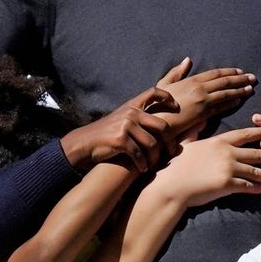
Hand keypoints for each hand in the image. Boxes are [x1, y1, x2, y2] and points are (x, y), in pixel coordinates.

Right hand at [60, 86, 177, 172]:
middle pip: (162, 125)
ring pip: (152, 144)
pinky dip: (143, 164)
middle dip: (169, 141)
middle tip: (172, 151)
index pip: (153, 92)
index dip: (167, 97)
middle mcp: (130, 113)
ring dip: (155, 158)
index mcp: (132, 105)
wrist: (84, 142)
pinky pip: (139, 154)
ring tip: (154, 165)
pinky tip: (143, 169)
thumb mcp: (120, 118)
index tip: (176, 106)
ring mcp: (126, 126)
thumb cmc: (105, 133)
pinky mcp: (121, 140)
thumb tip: (162, 125)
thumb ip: (138, 117)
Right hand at [151, 126, 260, 207]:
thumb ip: (195, 132)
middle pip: (257, 152)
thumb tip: (198, 121)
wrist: (171, 185)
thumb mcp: (186, 144)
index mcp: (219, 141)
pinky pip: (247, 185)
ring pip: (256, 170)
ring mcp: (228, 168)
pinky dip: (257, 187)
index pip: (245, 134)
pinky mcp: (228, 184)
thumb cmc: (175, 165)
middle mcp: (227, 152)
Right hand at [156, 58, 255, 135]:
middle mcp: (199, 88)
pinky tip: (239, 100)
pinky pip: (221, 106)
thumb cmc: (157, 104)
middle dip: (240, 79)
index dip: (229, 71)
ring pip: (226, 93)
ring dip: (240, 90)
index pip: (215, 73)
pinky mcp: (203, 113)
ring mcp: (202, 100)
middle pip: (225, 81)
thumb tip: (187, 60)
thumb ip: (176, 72)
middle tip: (253, 77)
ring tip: (250, 88)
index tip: (240, 71)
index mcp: (191, 80)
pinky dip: (232, 102)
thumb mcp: (164, 84)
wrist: (156, 119)